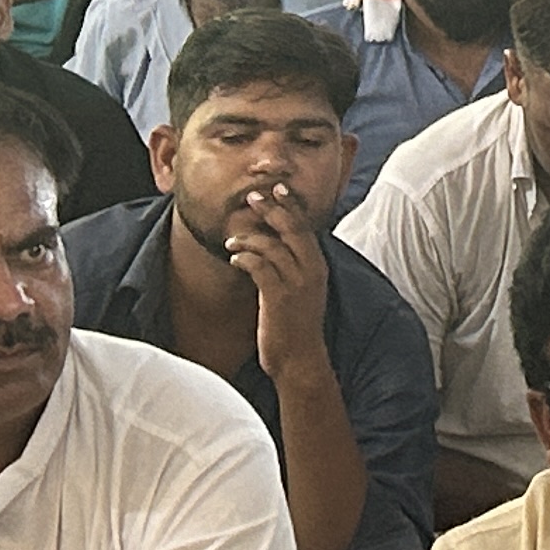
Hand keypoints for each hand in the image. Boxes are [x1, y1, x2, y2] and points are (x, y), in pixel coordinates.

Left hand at [228, 181, 331, 382]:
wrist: (300, 360)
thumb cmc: (296, 325)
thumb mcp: (302, 290)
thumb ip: (294, 266)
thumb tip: (275, 245)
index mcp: (318, 265)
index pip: (305, 226)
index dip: (290, 205)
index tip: (276, 189)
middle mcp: (311, 270)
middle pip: (292, 228)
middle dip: (271, 209)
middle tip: (252, 197)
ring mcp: (295, 283)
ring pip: (271, 245)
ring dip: (248, 237)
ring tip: (231, 238)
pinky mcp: (278, 297)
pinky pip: (259, 267)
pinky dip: (244, 257)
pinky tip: (234, 258)